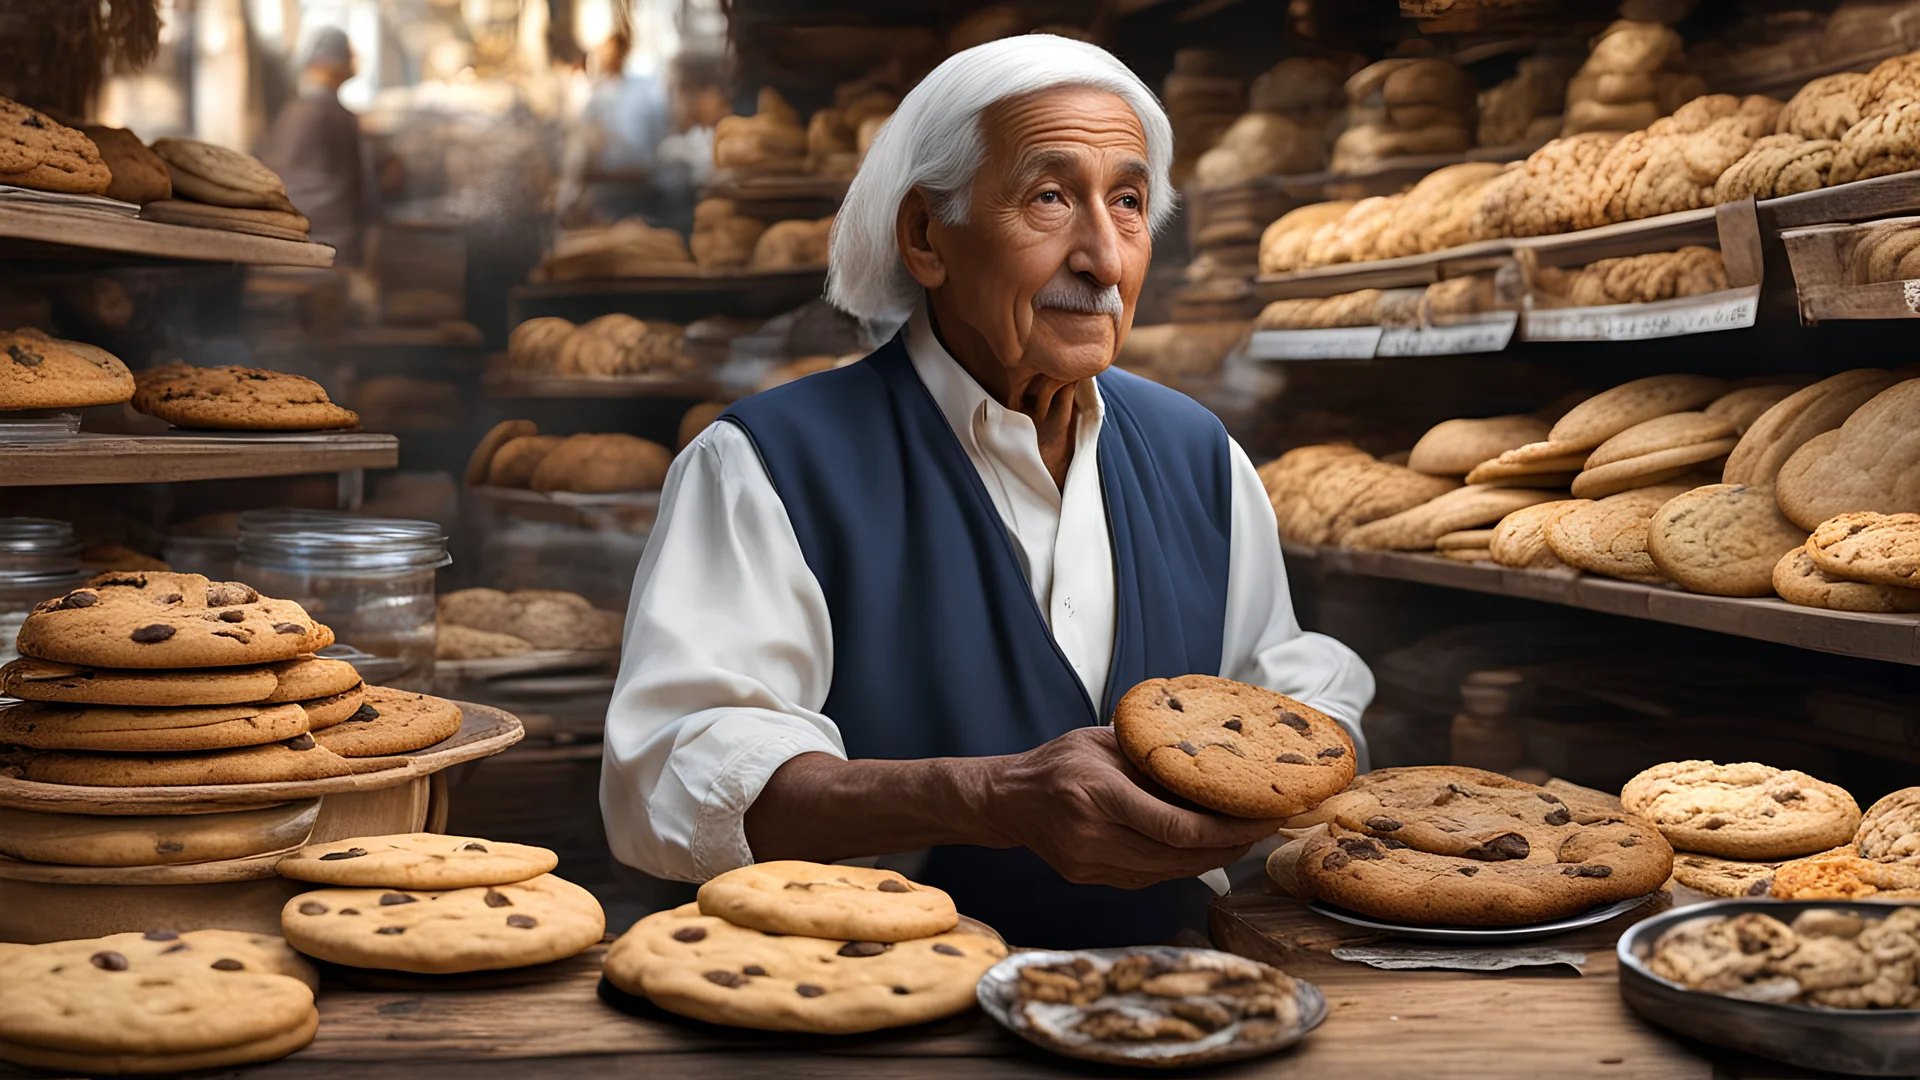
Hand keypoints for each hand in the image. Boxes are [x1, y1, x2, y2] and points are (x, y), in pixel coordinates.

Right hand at [960, 727, 1281, 888]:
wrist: (1007, 800)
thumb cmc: (1058, 762)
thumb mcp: (1103, 742)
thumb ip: (1151, 755)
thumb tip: (1211, 762)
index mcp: (1096, 795)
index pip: (1174, 827)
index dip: (1225, 829)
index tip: (1261, 817)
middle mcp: (1094, 836)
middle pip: (1179, 855)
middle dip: (1231, 844)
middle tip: (1266, 826)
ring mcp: (1092, 864)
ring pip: (1170, 871)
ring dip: (1213, 857)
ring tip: (1244, 837)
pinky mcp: (1092, 878)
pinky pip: (1151, 877)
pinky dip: (1183, 864)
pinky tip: (1205, 848)